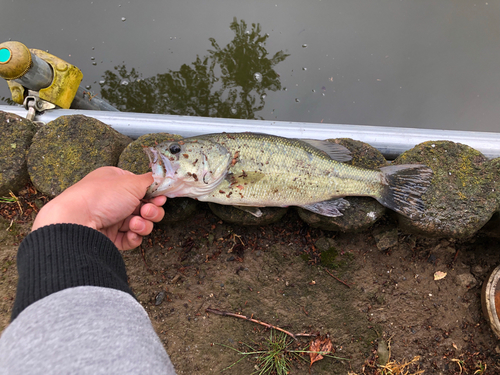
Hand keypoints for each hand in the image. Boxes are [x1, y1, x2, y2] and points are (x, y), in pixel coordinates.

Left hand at [32, 167, 166, 249]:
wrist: (76, 222)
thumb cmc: (100, 196)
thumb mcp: (131, 182)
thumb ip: (150, 180)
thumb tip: (160, 178)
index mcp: (115, 181)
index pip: (141, 187)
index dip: (154, 194)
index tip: (160, 198)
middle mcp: (113, 199)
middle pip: (144, 207)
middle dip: (151, 211)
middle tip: (147, 211)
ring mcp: (111, 219)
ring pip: (139, 223)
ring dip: (143, 224)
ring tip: (134, 224)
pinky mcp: (109, 238)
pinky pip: (130, 238)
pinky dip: (134, 237)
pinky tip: (130, 234)